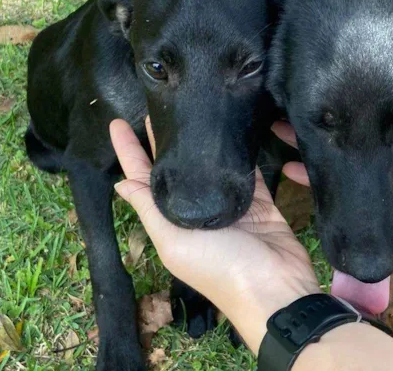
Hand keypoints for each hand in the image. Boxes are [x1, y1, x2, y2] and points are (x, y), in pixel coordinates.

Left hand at [109, 118, 319, 353]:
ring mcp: (226, 203)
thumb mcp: (174, 241)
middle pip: (172, 166)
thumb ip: (149, 209)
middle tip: (154, 104)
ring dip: (196, 138)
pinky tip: (226, 125)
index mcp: (170, 221)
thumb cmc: (218, 267)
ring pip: (206, 163)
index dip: (129, 152)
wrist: (275, 287)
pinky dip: (235, 149)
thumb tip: (120, 183)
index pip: (142, 179)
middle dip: (159, 138)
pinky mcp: (256, 199)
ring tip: (186, 106)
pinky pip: (243, 168)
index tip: (117, 122)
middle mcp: (194, 209)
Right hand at [273, 44, 392, 216]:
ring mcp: (381, 162)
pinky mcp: (382, 186)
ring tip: (278, 129)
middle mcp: (384, 135)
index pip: (362, 98)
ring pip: (338, 149)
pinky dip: (316, 178)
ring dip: (308, 142)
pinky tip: (290, 169)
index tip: (314, 75)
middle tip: (286, 102)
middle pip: (344, 123)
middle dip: (317, 115)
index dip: (340, 90)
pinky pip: (346, 180)